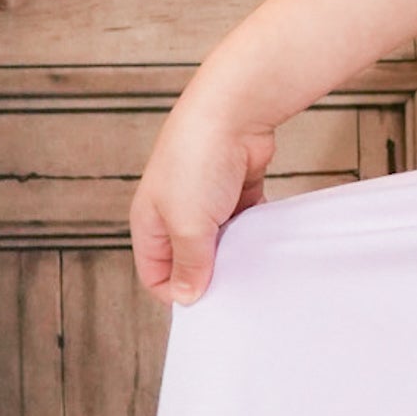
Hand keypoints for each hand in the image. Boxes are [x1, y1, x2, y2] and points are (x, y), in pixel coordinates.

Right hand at [131, 97, 275, 307]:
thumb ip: (189, 264)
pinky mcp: (236, 190)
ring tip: (255, 265)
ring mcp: (207, 200)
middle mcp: (175, 212)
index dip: (178, 292)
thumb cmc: (196, 160)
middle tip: (236, 289)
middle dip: (211, 274)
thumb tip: (187, 297)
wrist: (232, 112)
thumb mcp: (188, 225)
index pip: (155, 274)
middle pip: (190, 260)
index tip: (209, 304)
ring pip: (221, 243)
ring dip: (236, 253)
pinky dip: (254, 233)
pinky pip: (244, 223)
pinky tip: (267, 241)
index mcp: (149, 222)